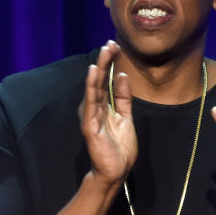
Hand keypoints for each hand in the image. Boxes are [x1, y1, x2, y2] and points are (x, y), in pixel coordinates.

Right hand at [79, 41, 137, 187]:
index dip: (110, 64)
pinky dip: (91, 86)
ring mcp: (91, 117)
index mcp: (103, 107)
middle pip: (99, 81)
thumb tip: (124, 76)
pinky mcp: (90, 126)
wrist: (116, 172)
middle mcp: (94, 109)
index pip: (106, 81)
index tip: (115, 46)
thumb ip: (124, 98)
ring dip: (99, 69)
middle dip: (105, 61)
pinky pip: (91, 103)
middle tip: (110, 42)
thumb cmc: (120, 148)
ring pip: (94, 88)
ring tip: (104, 52)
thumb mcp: (126, 117)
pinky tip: (93, 73)